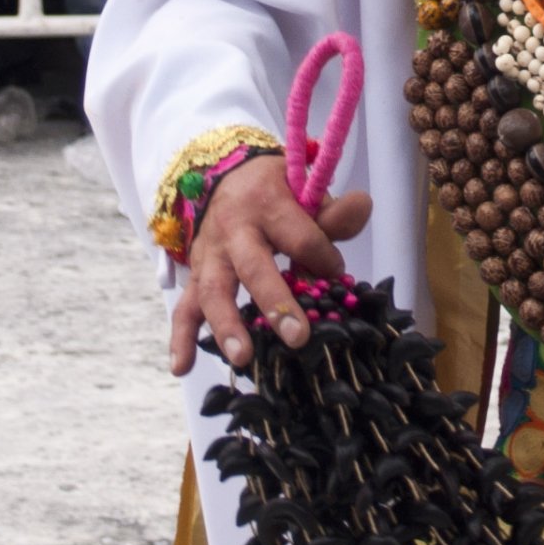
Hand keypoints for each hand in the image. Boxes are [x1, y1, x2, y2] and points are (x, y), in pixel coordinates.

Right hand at [168, 152, 373, 375]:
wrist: (226, 178)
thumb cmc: (276, 192)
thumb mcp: (305, 188)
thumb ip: (333, 211)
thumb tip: (362, 207)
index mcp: (269, 204)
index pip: (300, 237)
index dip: (322, 259)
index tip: (337, 275)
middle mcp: (235, 230)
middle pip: (254, 268)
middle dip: (275, 303)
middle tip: (297, 337)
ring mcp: (211, 254)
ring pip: (214, 290)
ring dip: (227, 326)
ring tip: (243, 359)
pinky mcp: (195, 274)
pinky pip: (185, 306)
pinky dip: (181, 337)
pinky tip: (183, 366)